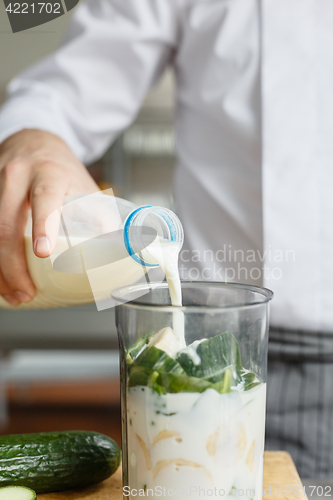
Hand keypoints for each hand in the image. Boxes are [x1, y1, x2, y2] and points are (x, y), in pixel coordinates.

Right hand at [0, 129, 99, 305]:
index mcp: (49, 172)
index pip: (45, 197)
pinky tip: (0, 277)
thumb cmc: (60, 169)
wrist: (33, 143)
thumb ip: (100, 214)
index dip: (44, 224)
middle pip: (5, 222)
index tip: (43, 252)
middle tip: (26, 291)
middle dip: (12, 263)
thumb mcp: (84, 184)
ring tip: (13, 293)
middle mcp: (17, 176)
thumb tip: (116, 249)